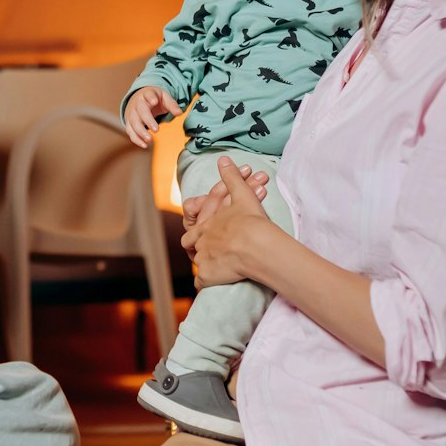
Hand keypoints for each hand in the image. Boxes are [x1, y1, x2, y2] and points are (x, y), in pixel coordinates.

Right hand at [124, 86, 181, 147]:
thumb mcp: (164, 97)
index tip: (154, 101)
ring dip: (140, 132)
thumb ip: (172, 105)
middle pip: (140, 111)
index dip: (150, 97)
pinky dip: (136, 139)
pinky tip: (144, 145)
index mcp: (147, 94)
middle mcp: (137, 103)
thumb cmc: (153, 98)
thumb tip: (179, 113)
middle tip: (156, 129)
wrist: (139, 98)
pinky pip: (130, 132)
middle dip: (147, 120)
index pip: (148, 94)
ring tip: (149, 140)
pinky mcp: (129, 122)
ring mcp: (131, 113)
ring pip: (133, 123)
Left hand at [180, 158, 274, 288]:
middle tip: (205, 251)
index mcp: (206, 224)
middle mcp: (200, 243)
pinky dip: (204, 285)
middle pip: (190, 246)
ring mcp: (203, 260)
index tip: (200, 236)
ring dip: (203, 267)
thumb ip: (231, 177)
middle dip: (196, 249)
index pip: (192, 228)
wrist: (255, 244)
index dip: (196, 232)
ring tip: (212, 270)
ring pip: (197, 265)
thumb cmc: (249, 220)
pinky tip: (207, 286)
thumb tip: (223, 159)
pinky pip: (201, 284)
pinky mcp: (209, 277)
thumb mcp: (241, 193)